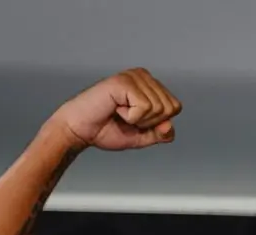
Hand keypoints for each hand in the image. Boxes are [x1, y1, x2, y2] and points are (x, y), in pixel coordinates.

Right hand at [50, 68, 181, 150]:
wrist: (80, 130)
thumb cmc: (106, 129)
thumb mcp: (142, 136)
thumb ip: (160, 133)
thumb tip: (170, 125)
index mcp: (150, 85)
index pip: (175, 107)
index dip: (157, 123)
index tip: (135, 121)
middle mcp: (143, 76)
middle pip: (169, 108)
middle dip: (149, 122)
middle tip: (126, 118)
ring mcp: (133, 76)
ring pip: (158, 108)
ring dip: (138, 120)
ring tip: (119, 112)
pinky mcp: (123, 81)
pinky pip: (143, 107)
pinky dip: (130, 117)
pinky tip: (115, 109)